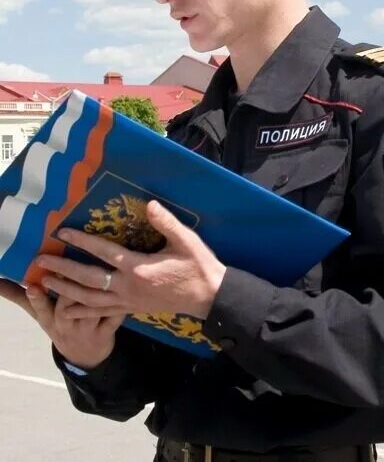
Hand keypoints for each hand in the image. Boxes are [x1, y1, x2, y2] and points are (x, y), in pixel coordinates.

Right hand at [0, 279, 124, 368]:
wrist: (86, 357)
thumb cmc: (61, 325)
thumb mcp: (41, 315)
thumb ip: (19, 296)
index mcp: (49, 320)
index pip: (39, 309)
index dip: (37, 299)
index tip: (33, 285)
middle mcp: (66, 325)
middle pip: (66, 305)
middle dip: (67, 287)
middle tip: (69, 268)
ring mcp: (86, 330)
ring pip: (90, 310)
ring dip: (94, 294)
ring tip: (99, 273)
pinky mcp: (106, 333)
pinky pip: (113, 318)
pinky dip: (119, 307)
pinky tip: (125, 292)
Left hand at [35, 199, 226, 320]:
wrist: (209, 297)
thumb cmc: (197, 266)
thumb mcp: (186, 241)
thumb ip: (166, 223)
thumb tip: (150, 204)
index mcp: (139, 268)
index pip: (104, 252)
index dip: (81, 240)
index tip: (62, 232)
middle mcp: (128, 287)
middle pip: (88, 279)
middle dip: (63, 269)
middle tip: (40, 262)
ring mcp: (128, 301)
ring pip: (89, 299)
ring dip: (65, 291)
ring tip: (45, 283)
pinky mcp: (131, 310)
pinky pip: (100, 312)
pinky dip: (81, 310)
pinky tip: (67, 310)